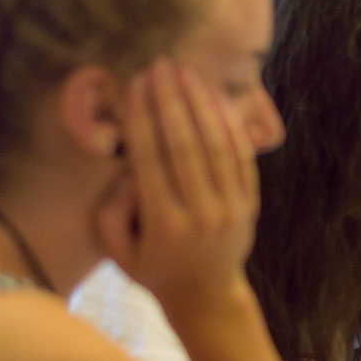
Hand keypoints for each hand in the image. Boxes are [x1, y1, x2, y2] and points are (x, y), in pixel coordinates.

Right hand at [96, 61, 258, 320]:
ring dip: (202, 104)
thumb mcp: (116, 252)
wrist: (207, 296)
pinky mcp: (250, 203)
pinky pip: (242, 157)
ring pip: (218, 146)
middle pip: (187, 146)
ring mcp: (231, 207)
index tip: (137, 83)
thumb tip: (127, 172)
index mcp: (164, 224)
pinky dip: (231, 126)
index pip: (152, 159)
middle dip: (173, 101)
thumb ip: (110, 212)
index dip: (144, 117)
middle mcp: (202, 213)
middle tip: (162, 64)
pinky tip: (217, 98)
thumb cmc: (154, 269)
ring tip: (188, 72)